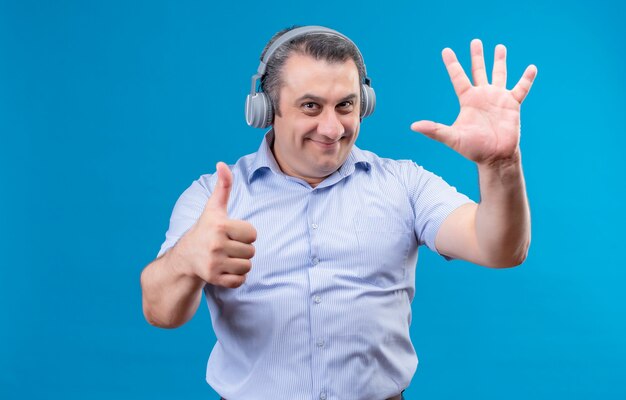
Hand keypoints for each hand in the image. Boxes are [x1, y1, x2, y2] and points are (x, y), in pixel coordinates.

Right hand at [174, 162, 256, 287]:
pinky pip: (240, 281)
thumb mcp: (214, 208)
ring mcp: (214, 263)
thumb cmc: (205, 229)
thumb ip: (223, 186)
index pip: (253, 233)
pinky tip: (224, 269)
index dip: (245, 233)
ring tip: (226, 257)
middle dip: (242, 249)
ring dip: (240, 264)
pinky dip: (236, 278)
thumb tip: (222, 164)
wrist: (185, 256)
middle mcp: (216, 244)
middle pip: (251, 251)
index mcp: (220, 225)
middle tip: (227, 246)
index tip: (231, 233)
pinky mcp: (214, 279)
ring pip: (247, 266)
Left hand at [411, 39, 536, 164]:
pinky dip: (526, 79)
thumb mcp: (452, 138)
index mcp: (468, 100)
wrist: (495, 157)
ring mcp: (498, 99)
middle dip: (477, 56)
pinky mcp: (512, 105)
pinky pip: (521, 88)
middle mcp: (482, 96)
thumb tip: (413, 126)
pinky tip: (531, 68)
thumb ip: (434, 130)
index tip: (446, 50)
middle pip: (478, 71)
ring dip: (499, 61)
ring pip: (499, 75)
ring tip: (499, 47)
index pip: (458, 77)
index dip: (452, 64)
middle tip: (475, 41)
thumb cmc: (473, 149)